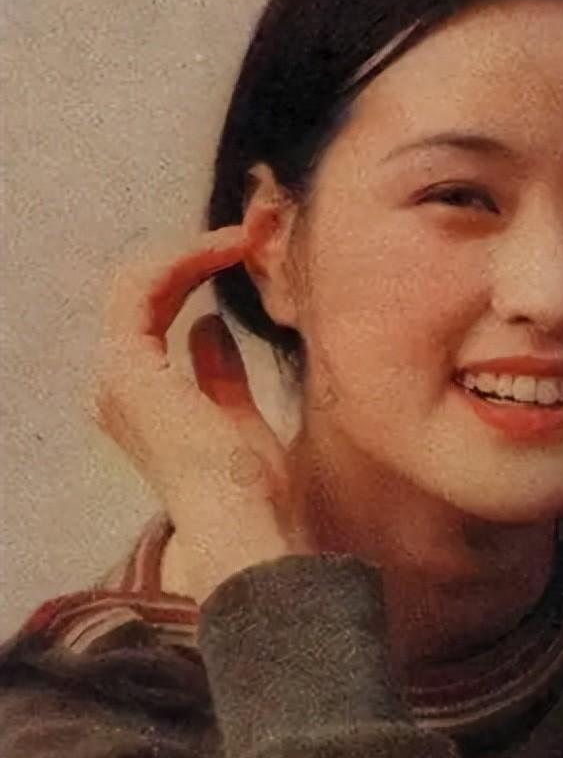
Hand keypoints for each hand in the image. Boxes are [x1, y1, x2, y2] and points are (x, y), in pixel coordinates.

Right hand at [89, 219, 304, 603]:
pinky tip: (227, 248)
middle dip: (195, 253)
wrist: (244, 525)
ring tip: (246, 235)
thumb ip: (220, 374)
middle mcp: (116, 386)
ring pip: (139, 280)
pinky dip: (186, 259)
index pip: (156, 313)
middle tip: (250, 232)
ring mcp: (116, 375)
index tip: (246, 253)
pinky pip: (144, 286)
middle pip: (142, 291)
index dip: (196, 273)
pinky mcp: (127, 365)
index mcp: (140, 400)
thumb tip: (209, 328)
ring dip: (194, 249)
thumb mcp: (239, 417)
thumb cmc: (250, 490)